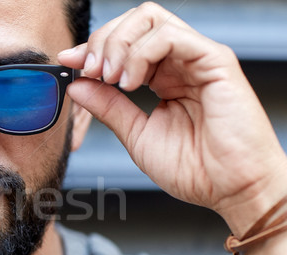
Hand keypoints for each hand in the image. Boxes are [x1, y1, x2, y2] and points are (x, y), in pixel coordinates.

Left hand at [58, 2, 286, 236]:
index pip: (124, 44)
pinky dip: (140, 53)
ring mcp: (197, 59)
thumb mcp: (136, 134)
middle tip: (88, 69)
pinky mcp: (215, 61)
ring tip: (109, 78)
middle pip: (135, 22)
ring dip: (118, 44)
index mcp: (163, 78)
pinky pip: (171, 36)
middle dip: (102, 40)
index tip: (68, 62)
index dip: (93, 48)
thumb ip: (108, 107)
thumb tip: (77, 85)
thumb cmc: (194, 168)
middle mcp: (179, 63)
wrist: (230, 190)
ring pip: (150, 19)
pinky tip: (130, 82)